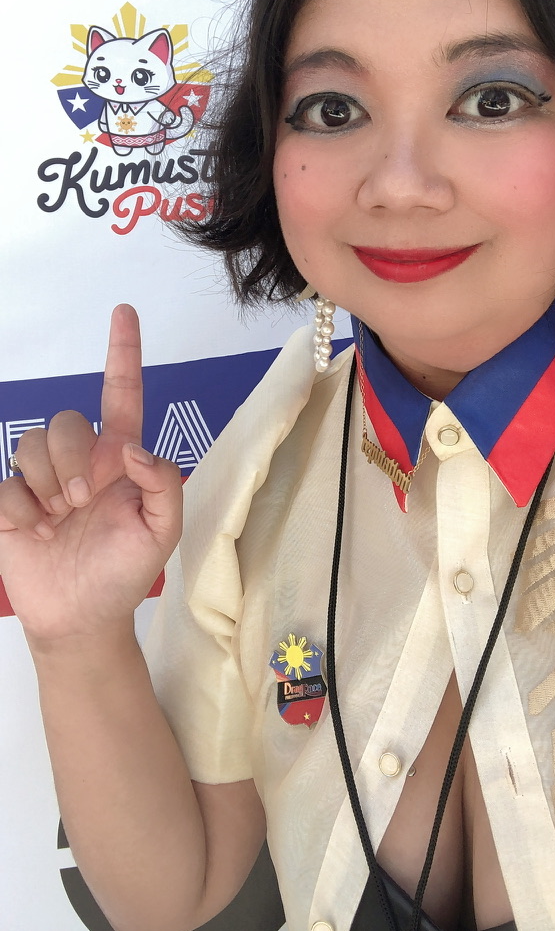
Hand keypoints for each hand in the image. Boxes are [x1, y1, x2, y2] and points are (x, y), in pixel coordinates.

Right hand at [0, 306, 182, 641]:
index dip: (123, 352)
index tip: (124, 311)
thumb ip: (162, 483)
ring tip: (59, 520)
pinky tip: (36, 533)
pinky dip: (20, 512)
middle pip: (65, 421)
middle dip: (71, 460)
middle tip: (81, 503)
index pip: (122, 394)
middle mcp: (80, 461)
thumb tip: (131, 447)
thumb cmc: (124, 572)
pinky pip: (6, 485)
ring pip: (31, 445)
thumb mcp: (161, 530)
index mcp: (118, 459)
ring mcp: (41, 480)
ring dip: (45, 486)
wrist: (80, 618)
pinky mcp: (10, 503)